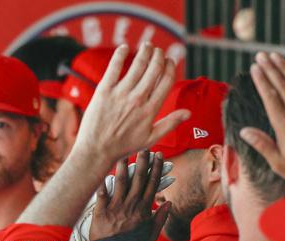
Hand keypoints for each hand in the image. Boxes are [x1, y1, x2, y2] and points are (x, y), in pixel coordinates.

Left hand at [74, 43, 189, 165]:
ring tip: (147, 46)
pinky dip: (120, 55)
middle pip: (154, 69)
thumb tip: (188, 113)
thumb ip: (170, 124)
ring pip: (137, 65)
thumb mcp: (150, 139)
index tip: (169, 61)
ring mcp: (120, 94)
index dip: (170, 67)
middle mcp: (137, 99)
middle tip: (158, 51)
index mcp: (150, 110)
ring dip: (145, 52)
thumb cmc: (123, 146)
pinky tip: (124, 48)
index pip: (166, 80)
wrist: (96, 151)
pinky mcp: (103, 91)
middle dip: (159, 56)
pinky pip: (114, 67)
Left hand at [89, 150, 168, 240]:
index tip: (158, 155)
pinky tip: (101, 170)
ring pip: (120, 182)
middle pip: (138, 179)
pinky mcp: (101, 211)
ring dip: (122, 166)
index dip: (156, 168)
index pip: (152, 184)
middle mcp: (131, 205)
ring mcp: (116, 207)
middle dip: (142, 161)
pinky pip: (101, 194)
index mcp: (144, 209)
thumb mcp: (151, 234)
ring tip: (123, 152)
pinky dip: (101, 182)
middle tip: (144, 147)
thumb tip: (169, 203)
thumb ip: (160, 218)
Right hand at [239, 52, 284, 185]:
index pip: (271, 98)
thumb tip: (244, 131)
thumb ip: (262, 144)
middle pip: (282, 86)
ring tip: (275, 56)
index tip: (254, 68)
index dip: (262, 81)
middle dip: (271, 69)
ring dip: (284, 68)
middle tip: (261, 55)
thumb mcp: (278, 163)